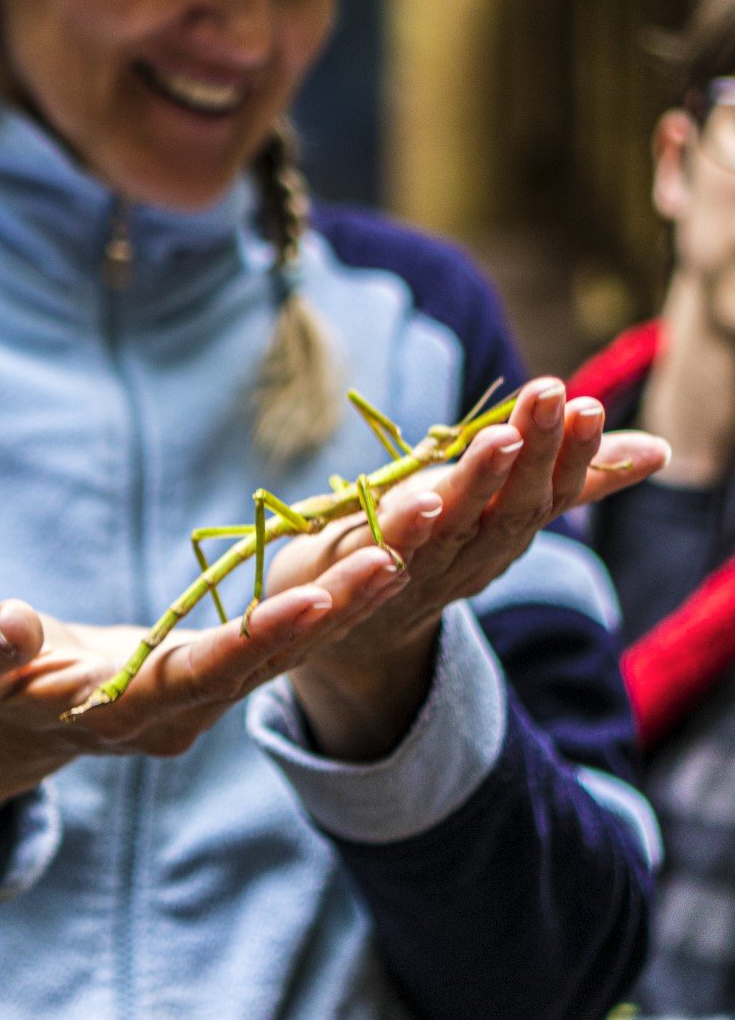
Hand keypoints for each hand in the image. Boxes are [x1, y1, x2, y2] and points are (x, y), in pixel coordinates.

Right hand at [0, 560, 413, 847]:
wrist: (24, 721)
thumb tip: (12, 621)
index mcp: (132, 711)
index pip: (205, 673)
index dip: (258, 637)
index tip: (311, 596)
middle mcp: (188, 711)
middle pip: (273, 659)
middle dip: (337, 608)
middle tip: (402, 553)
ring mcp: (211, 695)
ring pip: (293, 644)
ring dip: (352, 594)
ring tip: (413, 538)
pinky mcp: (223, 670)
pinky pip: (287, 630)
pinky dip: (333, 592)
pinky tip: (383, 545)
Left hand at [274, 378, 668, 760]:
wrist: (359, 625)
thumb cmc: (441, 542)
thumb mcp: (506, 506)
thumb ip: (573, 480)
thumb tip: (659, 452)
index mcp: (507, 531)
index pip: (551, 492)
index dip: (573, 454)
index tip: (589, 404)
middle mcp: (473, 555)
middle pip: (512, 507)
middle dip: (537, 452)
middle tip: (551, 394)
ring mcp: (420, 569)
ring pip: (455, 528)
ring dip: (479, 483)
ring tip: (501, 438)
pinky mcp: (362, 576)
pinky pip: (386, 557)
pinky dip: (404, 533)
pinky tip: (416, 501)